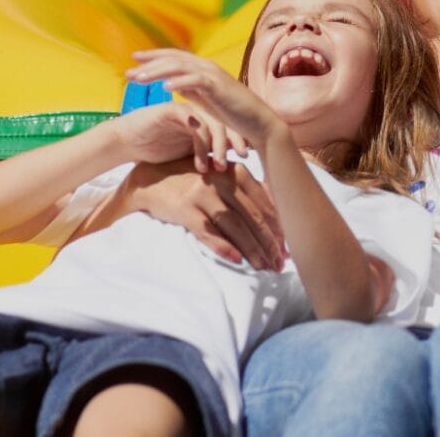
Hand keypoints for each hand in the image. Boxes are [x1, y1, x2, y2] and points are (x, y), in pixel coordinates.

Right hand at [114, 102, 246, 173]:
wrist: (125, 142)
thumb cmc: (156, 150)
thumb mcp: (187, 155)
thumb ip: (207, 155)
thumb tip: (232, 172)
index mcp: (203, 120)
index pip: (228, 126)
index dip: (239, 141)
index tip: (248, 159)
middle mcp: (197, 113)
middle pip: (225, 123)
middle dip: (235, 142)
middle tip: (242, 160)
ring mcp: (185, 110)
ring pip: (212, 124)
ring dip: (217, 148)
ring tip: (216, 167)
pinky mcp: (172, 110)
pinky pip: (193, 122)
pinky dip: (200, 142)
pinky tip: (200, 162)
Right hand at [116, 157, 285, 269]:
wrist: (152, 179)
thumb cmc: (195, 181)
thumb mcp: (224, 178)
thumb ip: (249, 191)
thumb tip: (280, 216)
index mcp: (237, 172)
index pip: (265, 205)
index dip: (278, 229)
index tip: (288, 249)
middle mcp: (222, 180)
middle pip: (252, 217)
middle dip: (269, 243)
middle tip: (279, 264)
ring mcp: (202, 194)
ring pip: (234, 226)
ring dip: (252, 249)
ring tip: (263, 266)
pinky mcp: (184, 208)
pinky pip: (207, 231)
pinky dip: (222, 246)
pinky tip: (237, 259)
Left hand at [127, 49, 277, 146]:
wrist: (258, 121)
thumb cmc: (234, 113)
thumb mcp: (207, 99)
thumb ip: (191, 89)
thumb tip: (172, 83)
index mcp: (203, 69)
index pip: (174, 57)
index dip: (153, 56)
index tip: (134, 59)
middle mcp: (207, 67)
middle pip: (172, 59)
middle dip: (149, 64)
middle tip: (128, 72)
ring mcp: (213, 75)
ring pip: (180, 67)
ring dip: (157, 71)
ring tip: (139, 78)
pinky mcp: (219, 87)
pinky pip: (196, 81)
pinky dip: (180, 81)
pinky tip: (165, 87)